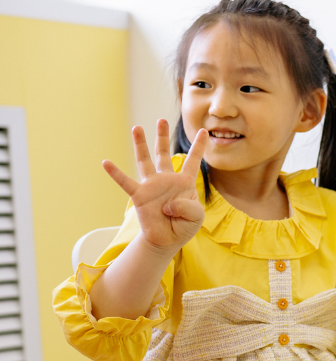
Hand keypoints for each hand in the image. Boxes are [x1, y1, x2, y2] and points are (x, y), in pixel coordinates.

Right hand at [102, 120, 207, 253]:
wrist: (167, 240)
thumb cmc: (183, 226)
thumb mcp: (196, 217)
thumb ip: (189, 207)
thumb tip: (168, 203)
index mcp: (184, 183)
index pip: (192, 161)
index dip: (199, 147)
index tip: (205, 131)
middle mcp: (166, 179)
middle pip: (164, 154)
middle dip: (162, 137)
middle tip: (161, 120)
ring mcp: (152, 186)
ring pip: (145, 161)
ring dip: (140, 144)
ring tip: (137, 128)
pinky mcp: (139, 196)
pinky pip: (126, 183)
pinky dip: (116, 173)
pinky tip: (106, 162)